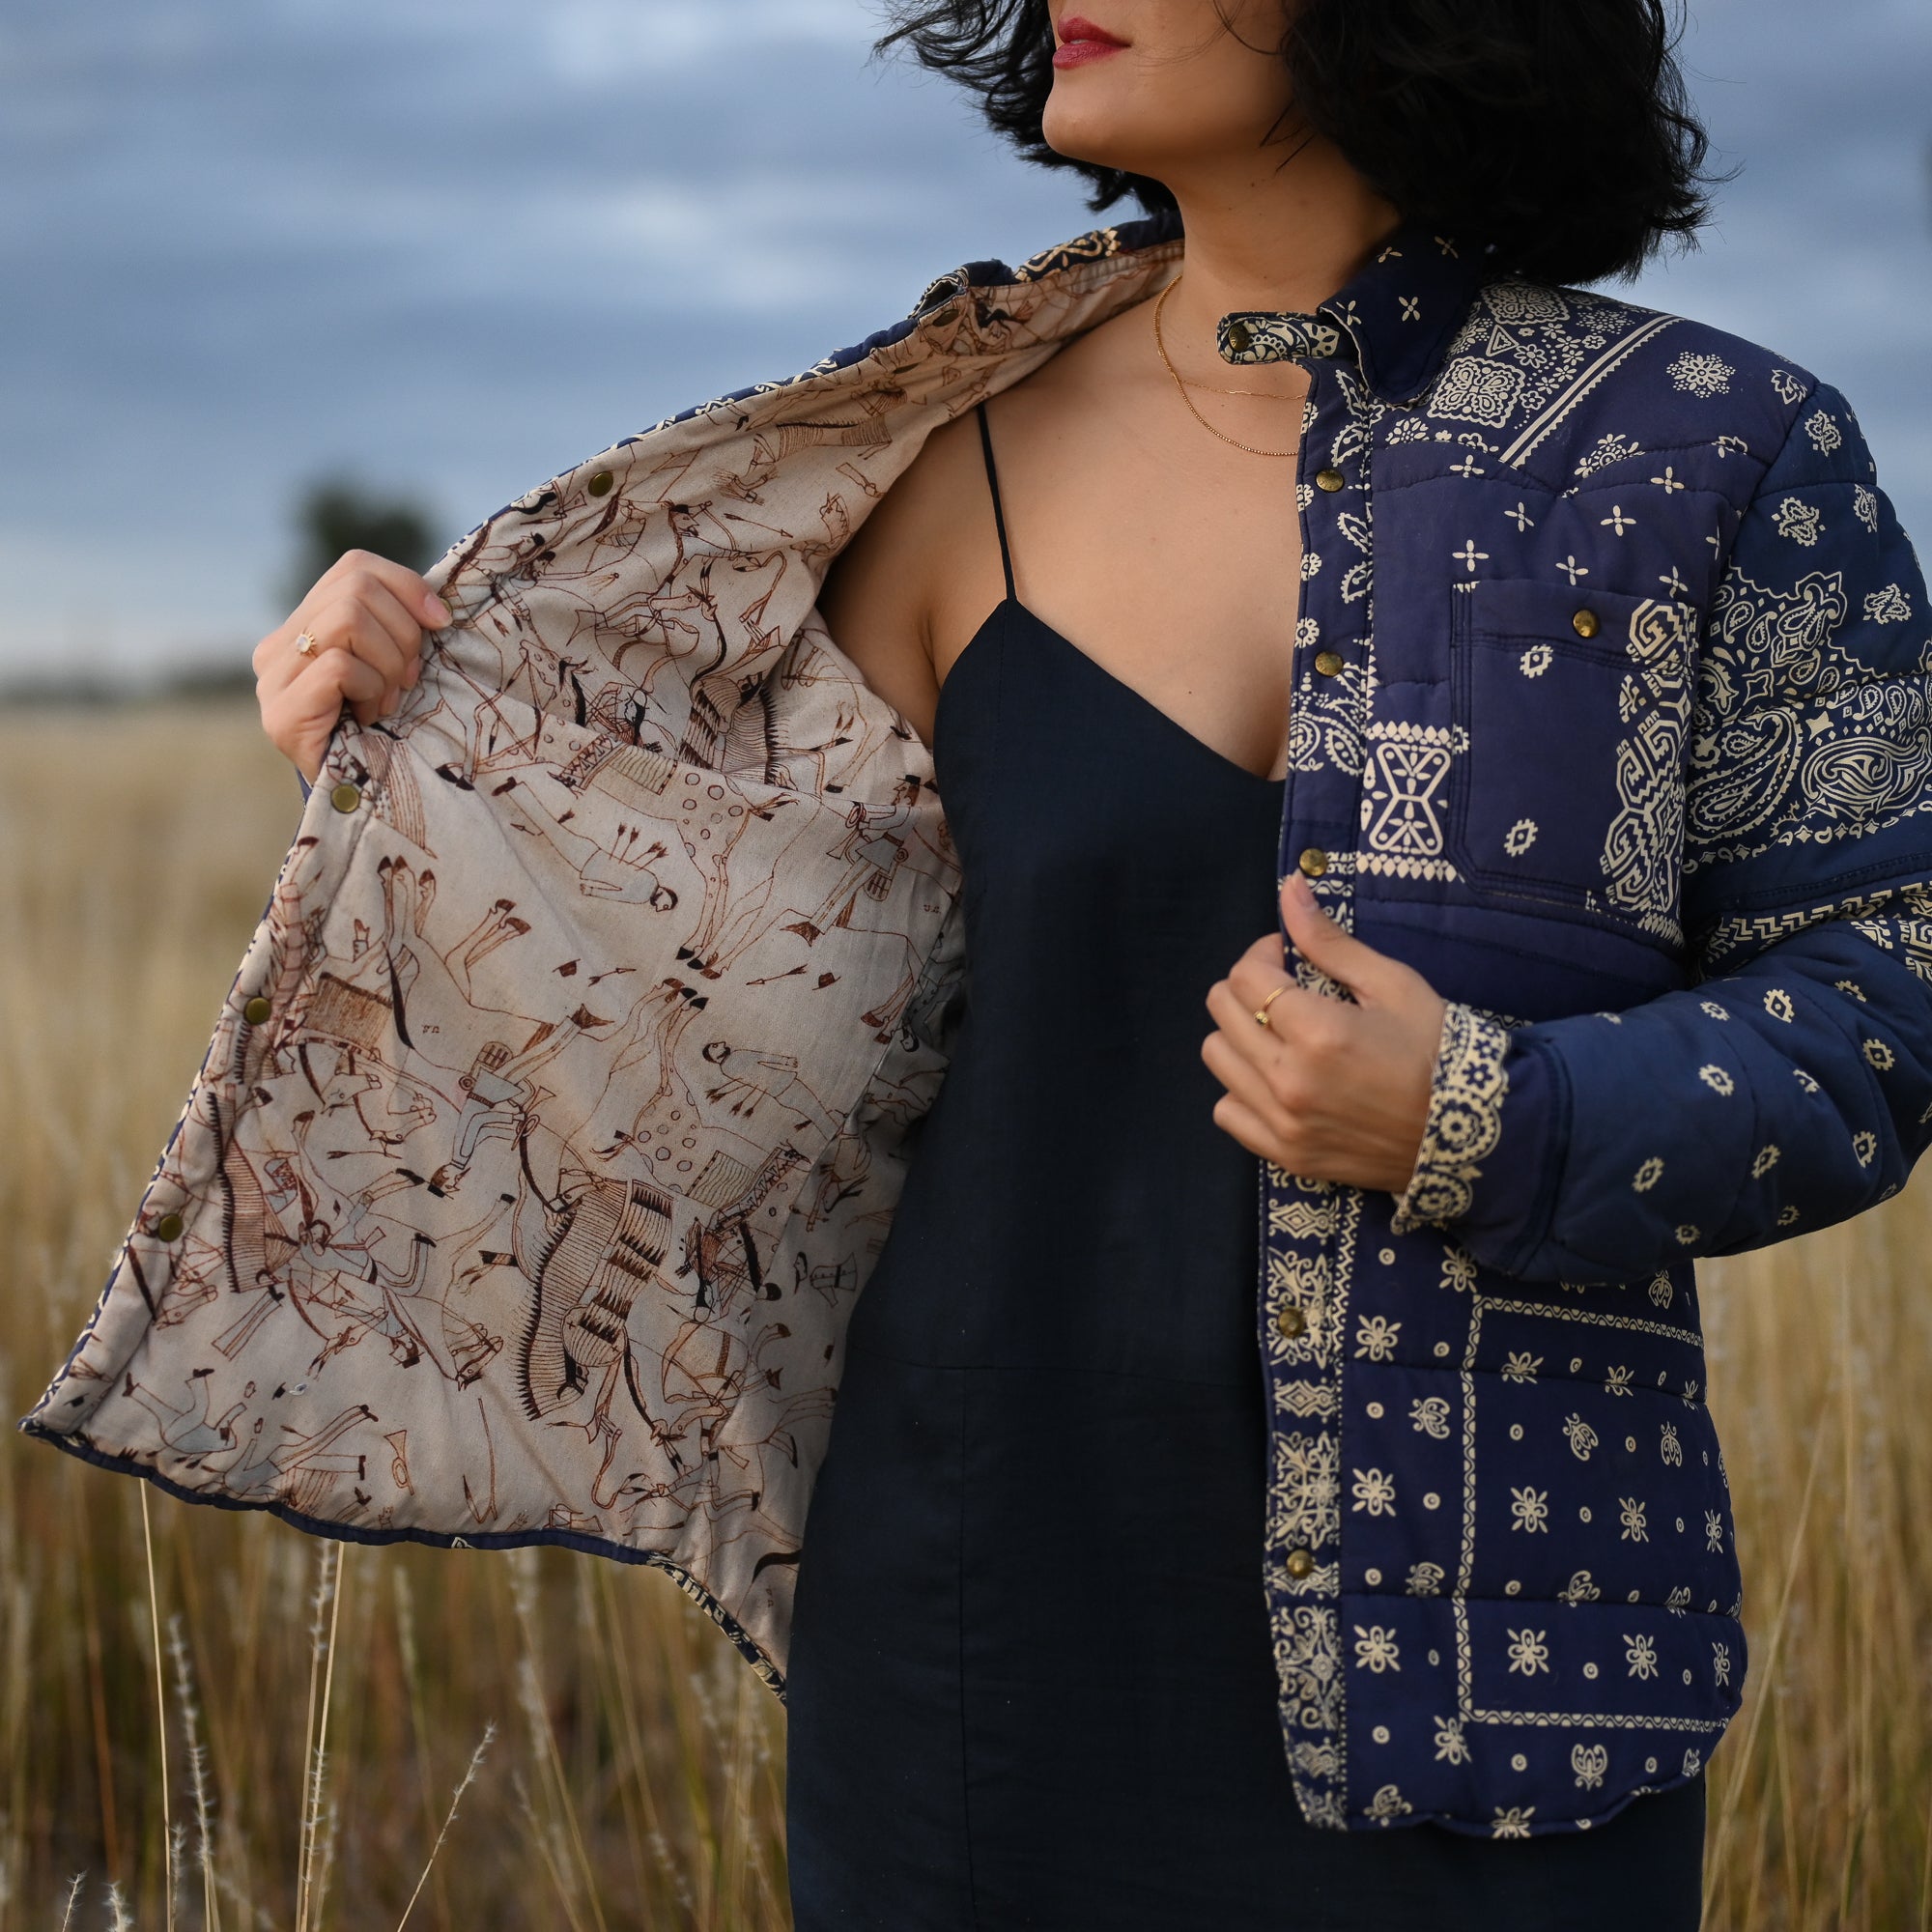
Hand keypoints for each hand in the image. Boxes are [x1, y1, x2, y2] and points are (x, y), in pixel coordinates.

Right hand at [252, 551, 451, 782]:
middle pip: (355, 589)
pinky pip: (341, 666)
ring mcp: (272, 680)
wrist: (364, 804)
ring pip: (347, 619)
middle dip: (403, 634)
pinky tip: (370, 717)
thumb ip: (397, 628)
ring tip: (389, 701)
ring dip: (390, 664)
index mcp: (303, 626)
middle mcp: (277, 646)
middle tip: (410, 679)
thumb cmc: (387, 733)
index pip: (354, 567)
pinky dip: (371, 689)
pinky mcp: (280, 713)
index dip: (406, 586)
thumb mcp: (395, 668)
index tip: (441, 622)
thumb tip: (437, 606)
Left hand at [1202, 872, 1447, 1193]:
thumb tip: (1289, 887)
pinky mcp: (1286, 1154)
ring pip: (1218, 1058)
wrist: (1469, 1133)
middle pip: (1223, 1012)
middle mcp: (1290, 1080)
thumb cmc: (1436, 1050)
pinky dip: (1241, 1089)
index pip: (1245, 976)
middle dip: (1249, 987)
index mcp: (1317, 1032)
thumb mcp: (1391, 984)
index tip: (1288, 958)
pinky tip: (1276, 1077)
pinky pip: (1227, 1111)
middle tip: (1286, 990)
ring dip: (1240, 1034)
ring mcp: (1283, 1123)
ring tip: (1280, 1033)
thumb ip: (1329, 940)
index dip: (1263, 955)